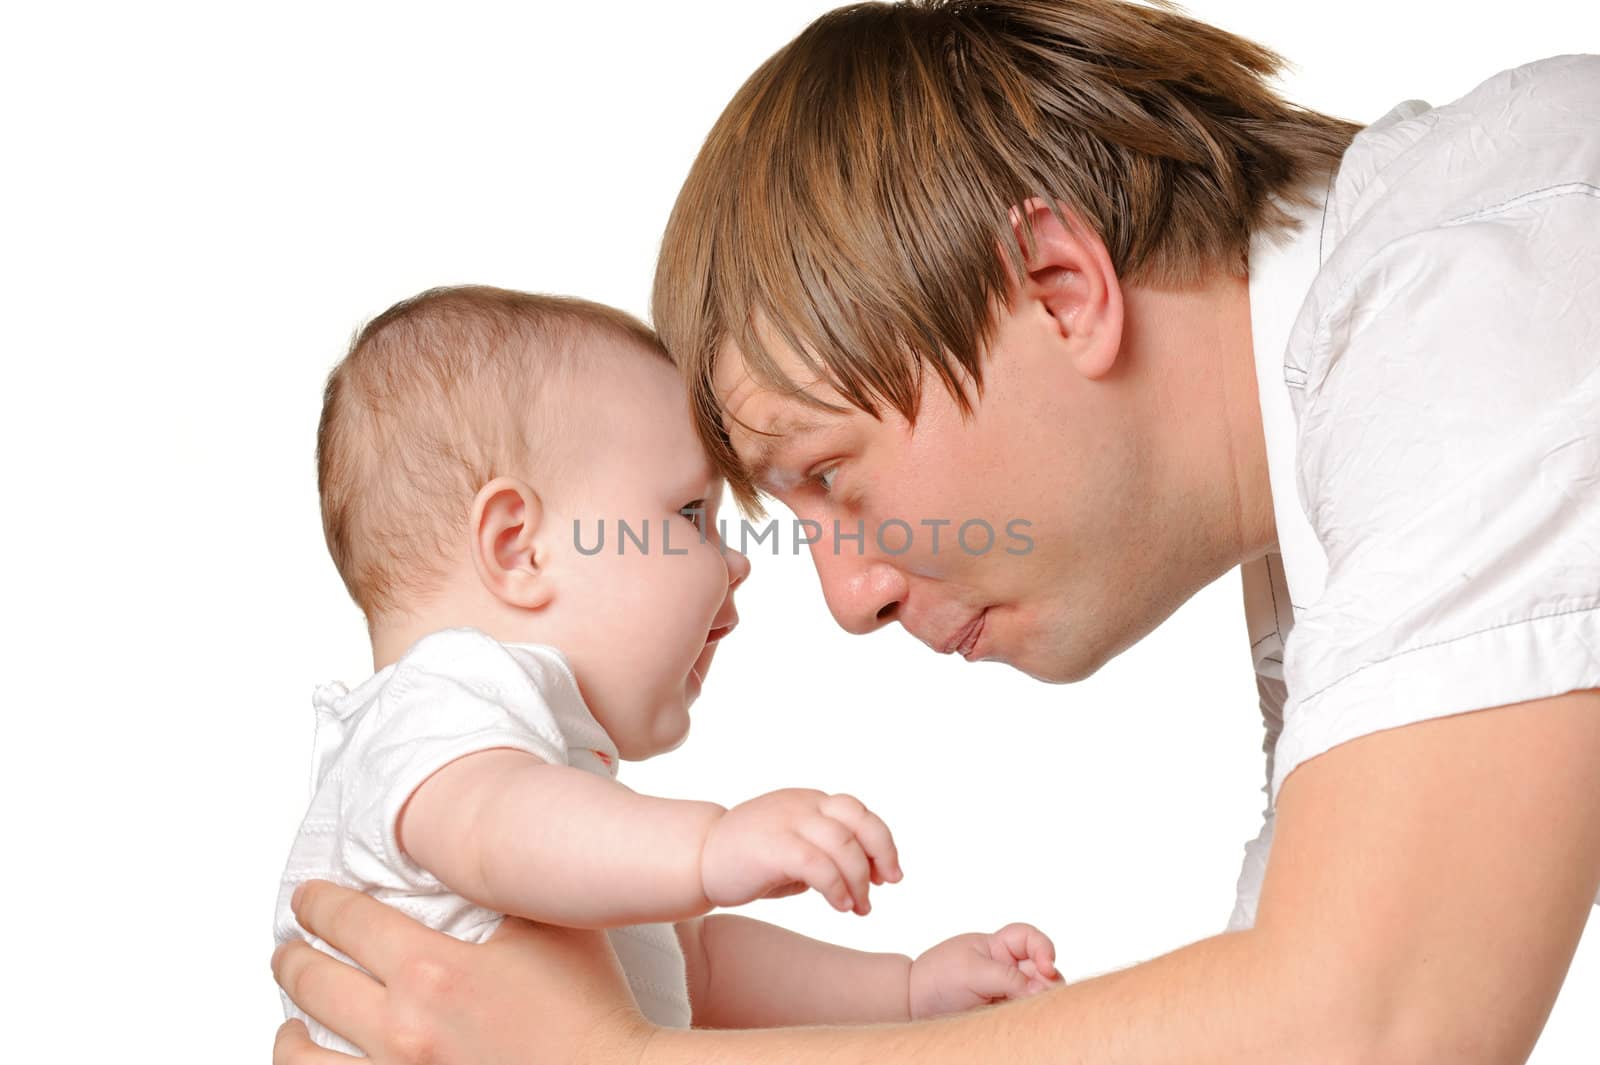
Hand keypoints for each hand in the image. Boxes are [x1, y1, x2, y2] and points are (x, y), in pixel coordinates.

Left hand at [271, 880, 651, 1063]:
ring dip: (289, 1031)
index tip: (308, 897)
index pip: (346, 920)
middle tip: (288, 948)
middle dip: (292, 958)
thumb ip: (507, 891)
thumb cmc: (592, 1011)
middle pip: (312, 982)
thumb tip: (481, 853)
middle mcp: (401, 1030)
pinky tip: (321, 1064)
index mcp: (433, 970)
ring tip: (291, 1023)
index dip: (318, 904)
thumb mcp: (555, 928)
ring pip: (301, 1057)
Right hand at [700, 789, 901, 914]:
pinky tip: (839, 906)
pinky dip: (837, 888)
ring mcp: (787, 822)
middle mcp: (803, 805)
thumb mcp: (796, 848)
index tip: (888, 874)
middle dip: (882, 855)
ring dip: (860, 881)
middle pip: (859, 821)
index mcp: (810, 801)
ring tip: (859, 907)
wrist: (698, 858)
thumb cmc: (749, 860)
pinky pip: (819, 865)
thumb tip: (872, 872)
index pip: (859, 812)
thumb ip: (828, 851)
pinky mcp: (774, 846)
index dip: (881, 842)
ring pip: (844, 845)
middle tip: (886, 885)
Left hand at [908, 923, 1062, 1018]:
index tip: (1046, 967)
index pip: (1031, 939)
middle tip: (1040, 996)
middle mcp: (1008, 968)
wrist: (915, 1005)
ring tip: (1029, 1010)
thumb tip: (1041, 989)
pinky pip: (1026, 1014)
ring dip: (1040, 1002)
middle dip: (1048, 982)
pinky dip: (1030, 1017)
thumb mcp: (972, 971)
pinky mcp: (1005, 1013)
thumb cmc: (938, 977)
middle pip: (1043, 971)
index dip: (1044, 949)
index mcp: (999, 947)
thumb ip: (1008, 978)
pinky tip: (1023, 1020)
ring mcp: (1008, 992)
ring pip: (1039, 995)